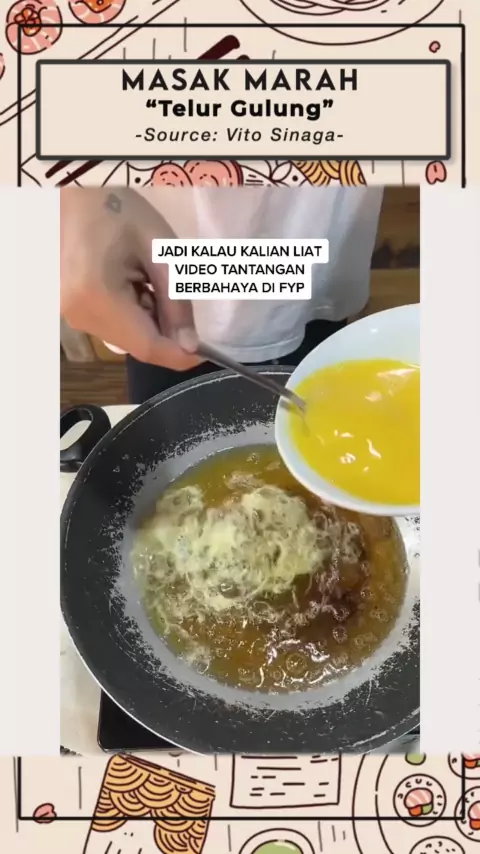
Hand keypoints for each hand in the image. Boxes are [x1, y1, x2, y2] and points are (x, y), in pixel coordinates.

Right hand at [60, 188, 202, 369]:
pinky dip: (132, 311)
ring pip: (126, 336)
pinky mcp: (70, 309)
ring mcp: (71, 315)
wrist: (66, 188)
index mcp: (98, 297)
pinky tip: (131, 279)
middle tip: (175, 292)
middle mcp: (80, 316)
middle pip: (137, 344)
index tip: (208, 351)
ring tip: (147, 275)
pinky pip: (112, 325)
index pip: (148, 346)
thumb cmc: (115, 208)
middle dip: (167, 330)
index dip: (181, 355)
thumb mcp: (158, 248)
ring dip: (149, 317)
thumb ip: (176, 300)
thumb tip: (190, 345)